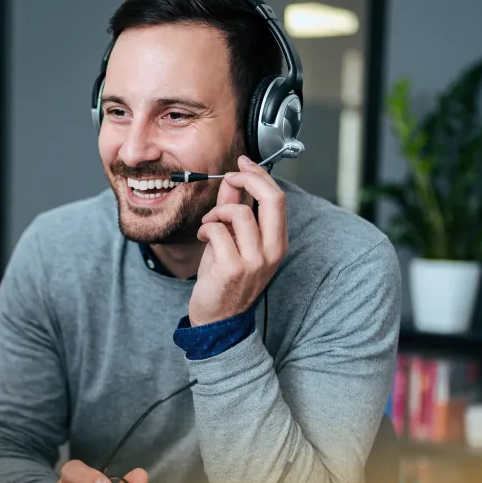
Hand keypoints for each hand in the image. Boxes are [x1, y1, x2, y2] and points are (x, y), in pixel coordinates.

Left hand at [188, 155, 287, 326]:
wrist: (217, 319)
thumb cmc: (224, 280)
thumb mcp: (232, 240)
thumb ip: (233, 209)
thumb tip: (233, 180)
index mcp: (277, 243)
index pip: (278, 198)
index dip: (259, 175)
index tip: (242, 163)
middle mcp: (272, 251)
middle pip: (272, 199)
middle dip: (248, 179)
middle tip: (229, 176)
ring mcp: (255, 261)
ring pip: (239, 213)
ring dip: (217, 212)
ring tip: (209, 225)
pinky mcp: (233, 268)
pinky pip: (218, 231)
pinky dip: (206, 229)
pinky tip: (203, 238)